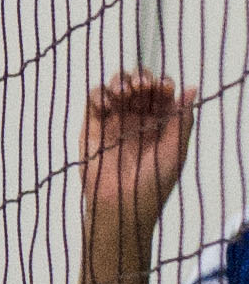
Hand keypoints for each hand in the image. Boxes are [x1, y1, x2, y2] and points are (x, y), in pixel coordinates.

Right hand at [79, 70, 196, 248]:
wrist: (120, 206)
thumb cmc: (153, 185)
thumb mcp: (175, 153)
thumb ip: (182, 121)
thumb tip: (191, 88)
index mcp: (160, 122)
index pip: (162, 92)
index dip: (162, 84)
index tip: (163, 89)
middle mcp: (137, 116)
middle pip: (139, 82)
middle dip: (141, 78)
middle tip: (142, 88)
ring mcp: (114, 118)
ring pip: (116, 84)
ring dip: (121, 80)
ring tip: (125, 92)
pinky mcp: (92, 124)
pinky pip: (94, 98)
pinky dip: (100, 94)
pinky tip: (108, 106)